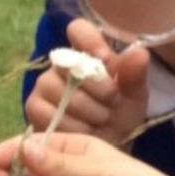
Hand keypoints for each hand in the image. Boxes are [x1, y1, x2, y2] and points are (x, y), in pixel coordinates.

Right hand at [25, 19, 150, 144]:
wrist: (107, 145)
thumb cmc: (119, 114)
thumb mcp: (134, 96)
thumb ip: (135, 75)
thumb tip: (139, 53)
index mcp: (87, 52)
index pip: (79, 29)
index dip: (92, 44)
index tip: (106, 61)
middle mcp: (61, 63)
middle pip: (72, 65)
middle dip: (99, 89)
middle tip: (112, 103)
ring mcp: (44, 84)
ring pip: (63, 93)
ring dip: (90, 112)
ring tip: (101, 119)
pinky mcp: (34, 107)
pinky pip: (53, 114)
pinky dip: (76, 127)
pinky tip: (87, 131)